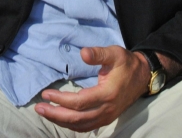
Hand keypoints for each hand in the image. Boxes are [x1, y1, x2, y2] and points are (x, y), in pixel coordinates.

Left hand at [34, 46, 150, 131]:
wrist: (142, 77)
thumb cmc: (126, 63)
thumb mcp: (114, 53)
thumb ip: (98, 54)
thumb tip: (83, 53)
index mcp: (107, 94)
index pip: (79, 102)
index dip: (61, 99)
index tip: (46, 93)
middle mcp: (107, 109)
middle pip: (76, 118)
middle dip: (55, 114)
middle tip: (38, 108)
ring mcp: (107, 117)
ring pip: (80, 126)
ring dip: (60, 121)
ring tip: (45, 113)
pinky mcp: (106, 119)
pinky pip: (86, 127)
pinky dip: (71, 125)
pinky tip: (60, 119)